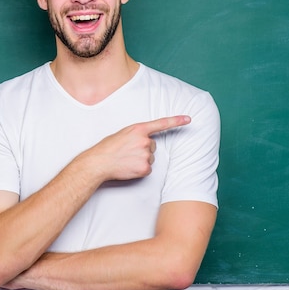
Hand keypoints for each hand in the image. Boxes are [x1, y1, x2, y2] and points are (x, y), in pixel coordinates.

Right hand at [75, 115, 190, 181]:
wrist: (99, 162)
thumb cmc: (108, 148)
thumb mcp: (123, 134)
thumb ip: (136, 135)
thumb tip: (145, 140)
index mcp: (138, 129)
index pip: (161, 124)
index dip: (176, 121)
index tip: (189, 119)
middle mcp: (144, 141)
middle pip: (153, 146)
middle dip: (143, 149)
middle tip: (128, 152)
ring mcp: (146, 154)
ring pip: (150, 158)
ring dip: (141, 160)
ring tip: (126, 160)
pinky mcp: (145, 167)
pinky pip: (147, 169)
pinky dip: (140, 170)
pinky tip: (129, 167)